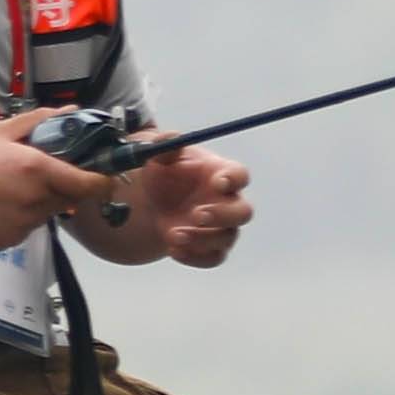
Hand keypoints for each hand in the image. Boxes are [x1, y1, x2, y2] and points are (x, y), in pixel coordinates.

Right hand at [0, 116, 116, 249]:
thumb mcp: (0, 132)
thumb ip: (40, 121)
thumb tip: (72, 111)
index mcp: (37, 170)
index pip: (90, 184)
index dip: (102, 181)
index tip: (104, 176)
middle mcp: (35, 201)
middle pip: (70, 199)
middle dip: (64, 188)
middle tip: (40, 175)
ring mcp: (23, 225)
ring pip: (47, 214)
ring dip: (40, 202)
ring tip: (7, 189)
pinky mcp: (10, 241)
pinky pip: (27, 229)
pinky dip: (20, 218)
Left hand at [79, 142, 255, 268]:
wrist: (151, 199)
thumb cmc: (164, 172)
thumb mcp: (158, 157)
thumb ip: (164, 147)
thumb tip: (171, 136)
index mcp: (221, 174)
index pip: (240, 175)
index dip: (233, 179)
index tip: (218, 182)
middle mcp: (227, 201)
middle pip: (243, 212)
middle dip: (223, 215)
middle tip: (197, 215)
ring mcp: (221, 227)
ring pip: (228, 238)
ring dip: (203, 238)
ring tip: (174, 234)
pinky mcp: (208, 247)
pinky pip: (214, 258)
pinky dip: (195, 257)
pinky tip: (173, 248)